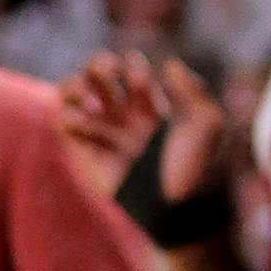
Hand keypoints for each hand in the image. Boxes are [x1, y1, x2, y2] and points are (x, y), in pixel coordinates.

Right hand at [54, 47, 222, 208]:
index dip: (131, 65)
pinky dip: (70, 115)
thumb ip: (192, 90)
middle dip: (98, 63)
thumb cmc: (195, 168)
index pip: (129, 66)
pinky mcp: (83, 151)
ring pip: (70, 90)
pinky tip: (88, 125)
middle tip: (110, 74)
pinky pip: (62, 121)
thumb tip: (168, 64)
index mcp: (149, 104)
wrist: (174, 207)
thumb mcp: (208, 124)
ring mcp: (100, 132)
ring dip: (77, 86)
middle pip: (96, 70)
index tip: (142, 82)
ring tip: (95, 105)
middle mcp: (121, 114)